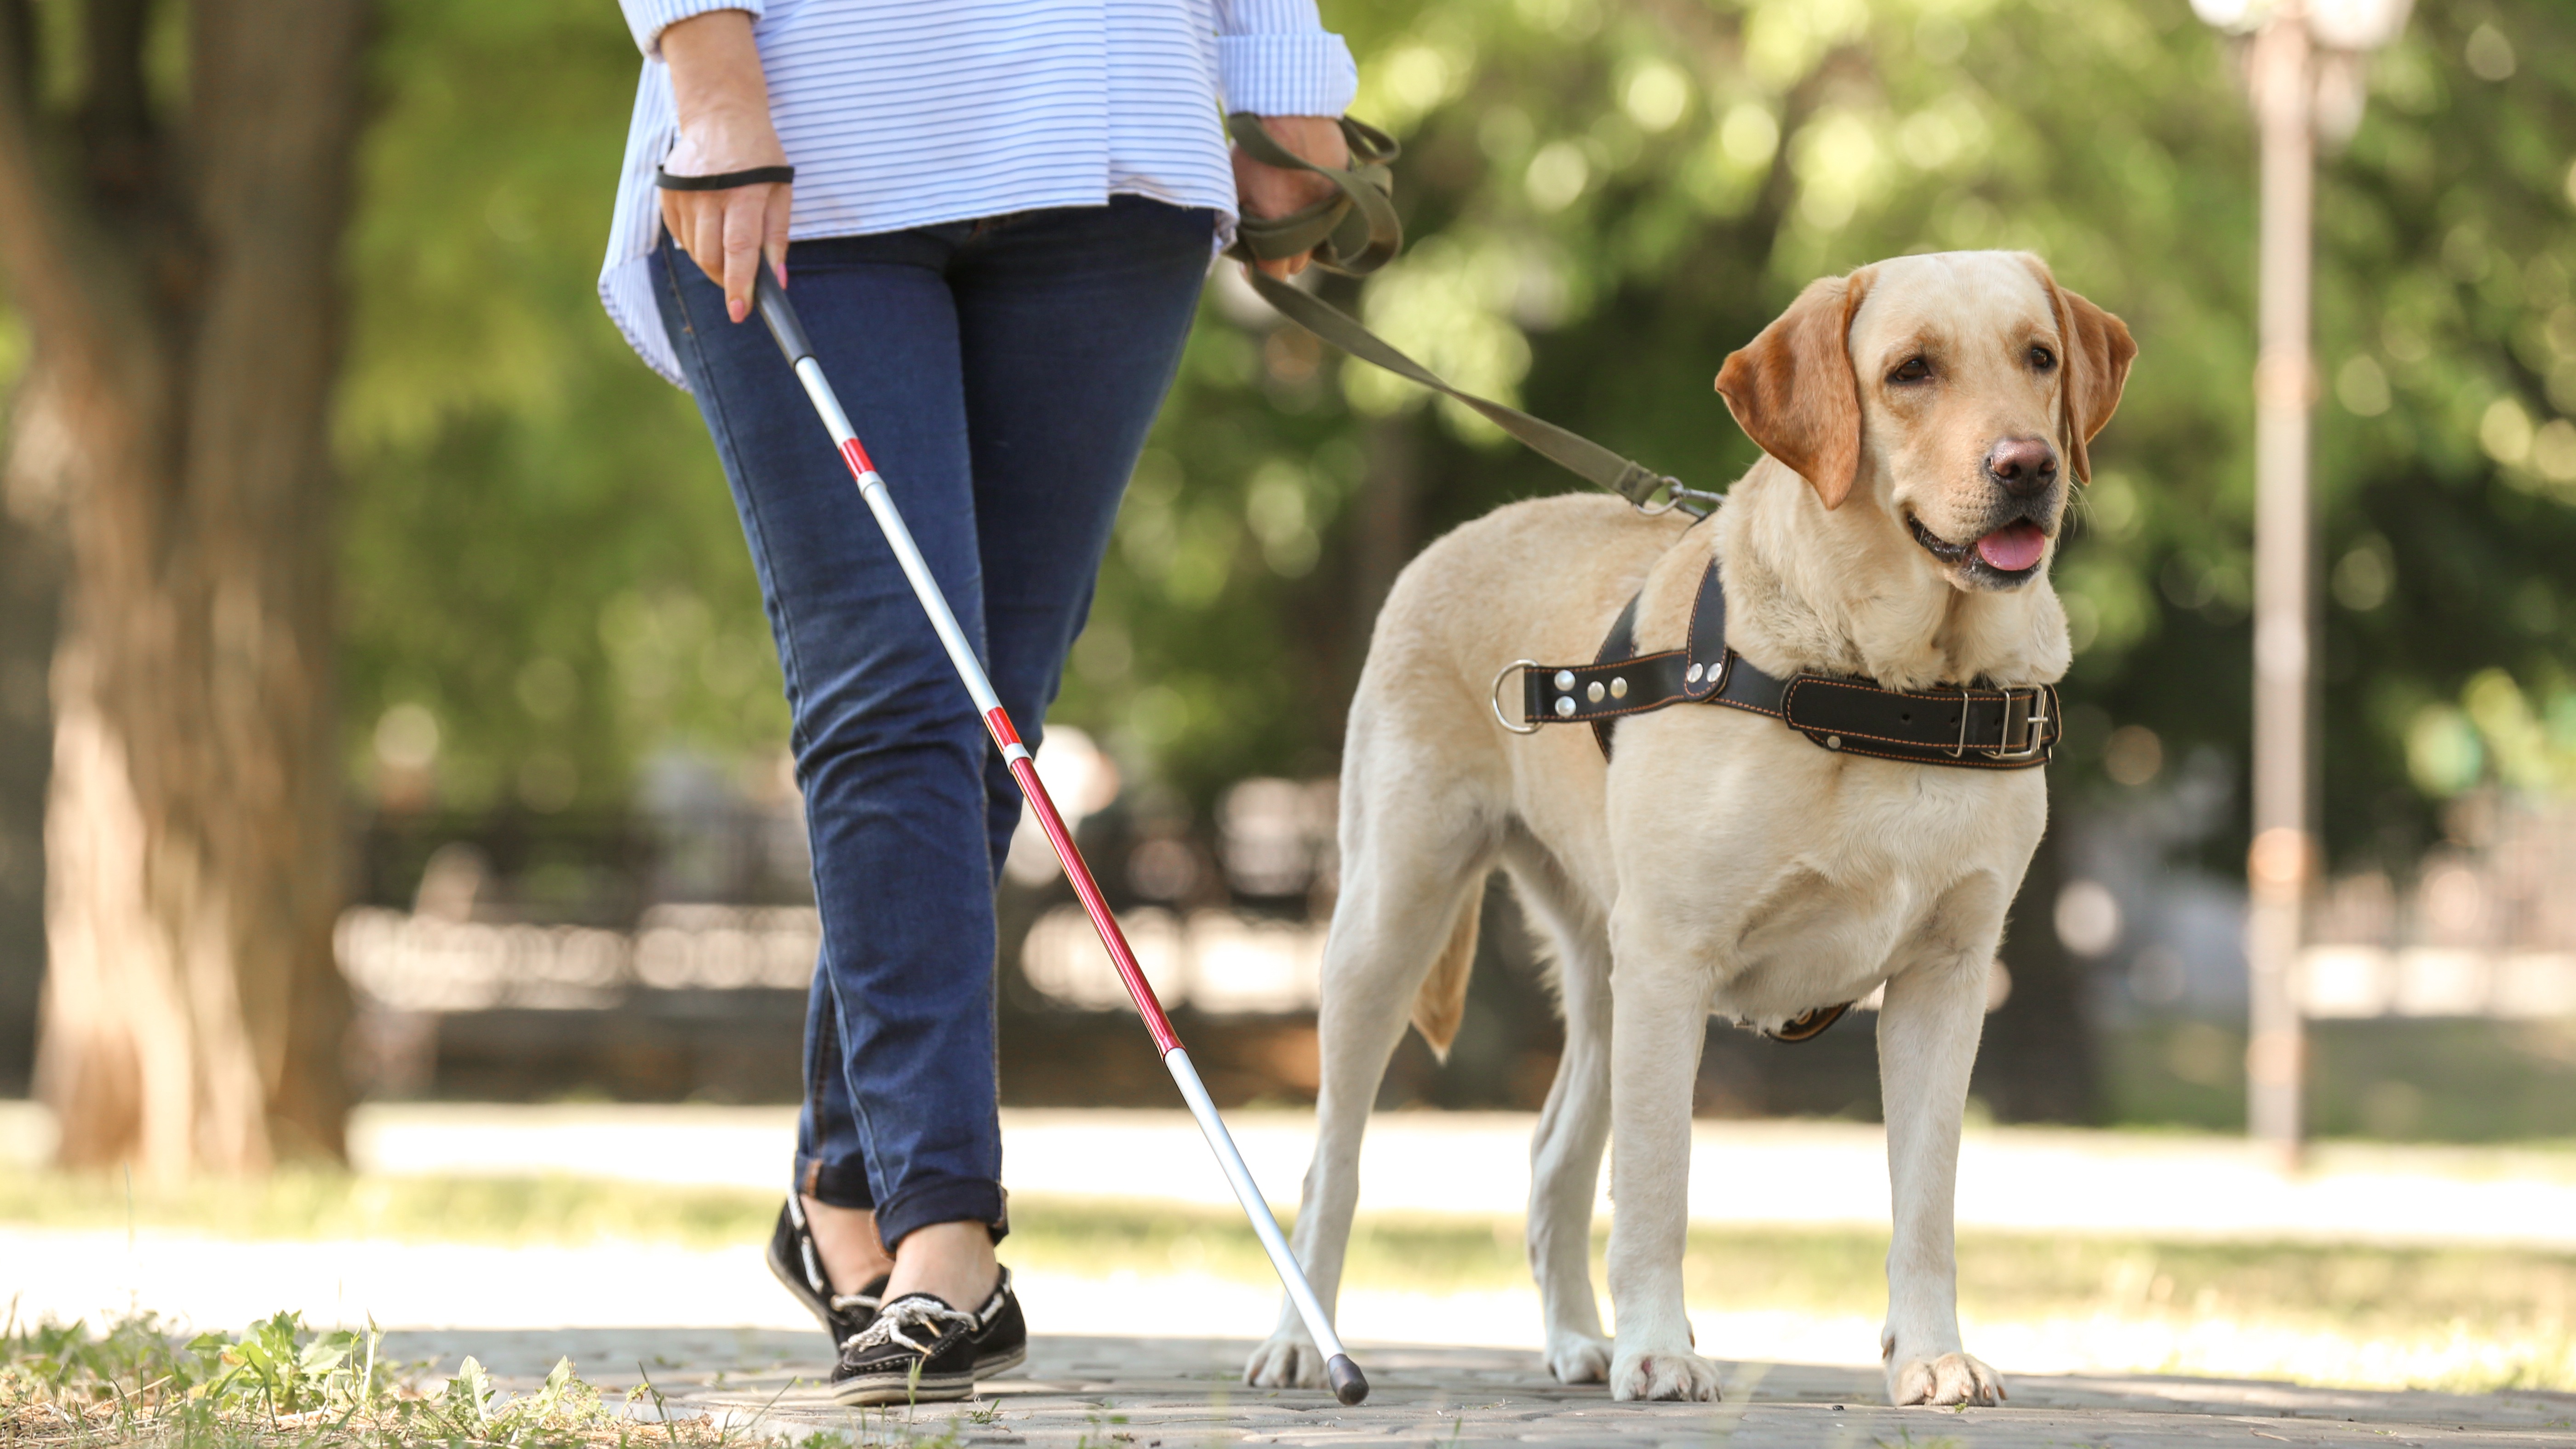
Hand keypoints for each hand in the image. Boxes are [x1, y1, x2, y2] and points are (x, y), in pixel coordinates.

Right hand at [658, 10, 791, 322]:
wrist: (721, 116)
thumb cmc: (759, 157)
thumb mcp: (780, 192)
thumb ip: (778, 237)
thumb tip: (778, 280)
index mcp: (745, 193)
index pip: (740, 250)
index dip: (740, 285)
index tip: (740, 311)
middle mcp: (710, 194)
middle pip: (713, 256)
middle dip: (728, 279)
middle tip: (742, 285)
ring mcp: (684, 194)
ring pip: (695, 250)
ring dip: (714, 264)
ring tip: (730, 252)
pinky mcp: (668, 194)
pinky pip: (681, 236)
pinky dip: (698, 244)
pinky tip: (711, 230)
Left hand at [1230, 115, 1349, 278]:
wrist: (1291, 110)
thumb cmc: (1255, 149)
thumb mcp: (1233, 187)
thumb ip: (1235, 225)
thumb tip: (1235, 253)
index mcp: (1278, 229)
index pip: (1273, 275)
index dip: (1260, 271)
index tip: (1252, 260)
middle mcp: (1310, 228)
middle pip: (1297, 262)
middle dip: (1282, 252)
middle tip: (1268, 225)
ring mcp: (1331, 212)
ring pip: (1317, 242)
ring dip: (1304, 234)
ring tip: (1288, 204)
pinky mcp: (1344, 195)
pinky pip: (1332, 218)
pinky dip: (1320, 212)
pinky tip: (1305, 190)